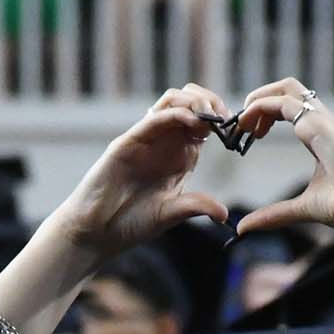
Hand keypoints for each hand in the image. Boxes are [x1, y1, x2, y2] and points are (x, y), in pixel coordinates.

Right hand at [53, 84, 231, 253]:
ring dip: (195, 101)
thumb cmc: (131, 223)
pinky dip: (175, 114)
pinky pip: (153, 119)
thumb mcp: (171, 214)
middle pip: (189, 102)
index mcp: (179, 154)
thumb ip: (196, 206)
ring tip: (211, 116)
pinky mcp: (128, 142)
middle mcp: (164, 141)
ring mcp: (145, 139)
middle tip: (225, 117)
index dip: (221, 119)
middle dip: (211, 102)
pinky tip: (192, 122)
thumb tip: (224, 214)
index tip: (236, 128)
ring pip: (172, 101)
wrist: (97, 232)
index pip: (203, 122)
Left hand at [232, 77, 333, 232]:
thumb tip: (244, 228)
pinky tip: (248, 126)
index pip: (292, 107)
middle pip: (289, 88)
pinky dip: (260, 107)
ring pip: (287, 87)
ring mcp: (323, 121)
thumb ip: (274, 214)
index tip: (251, 134)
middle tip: (242, 124)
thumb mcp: (302, 208)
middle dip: (261, 97)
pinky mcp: (319, 126)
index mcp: (322, 135)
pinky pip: (283, 103)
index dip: (267, 113)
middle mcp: (324, 122)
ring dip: (259, 98)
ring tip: (243, 123)